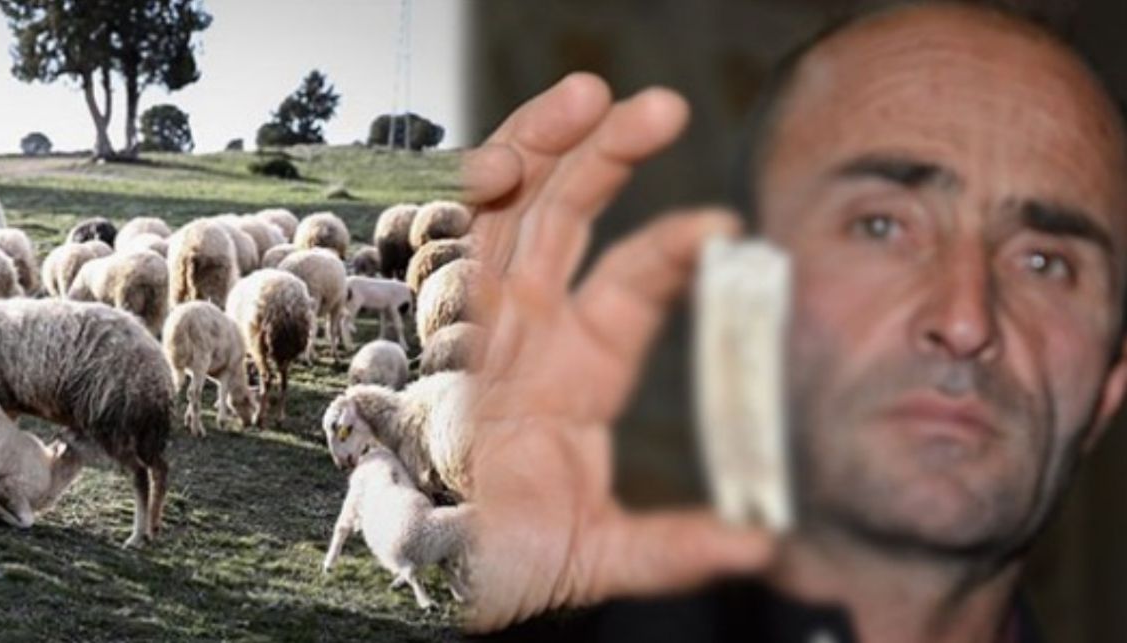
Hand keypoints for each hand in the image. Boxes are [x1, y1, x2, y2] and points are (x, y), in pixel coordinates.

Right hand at [463, 73, 774, 631]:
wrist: (438, 586)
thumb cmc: (512, 564)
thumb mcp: (604, 552)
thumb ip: (678, 544)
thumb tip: (763, 542)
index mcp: (581, 366)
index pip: (634, 279)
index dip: (675, 246)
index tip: (728, 228)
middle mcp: (530, 330)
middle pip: (567, 216)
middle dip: (607, 154)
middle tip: (659, 105)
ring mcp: (478, 322)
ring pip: (507, 210)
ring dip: (540, 145)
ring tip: (584, 96)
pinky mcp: (435, 331)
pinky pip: (448, 249)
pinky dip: (465, 201)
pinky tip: (498, 162)